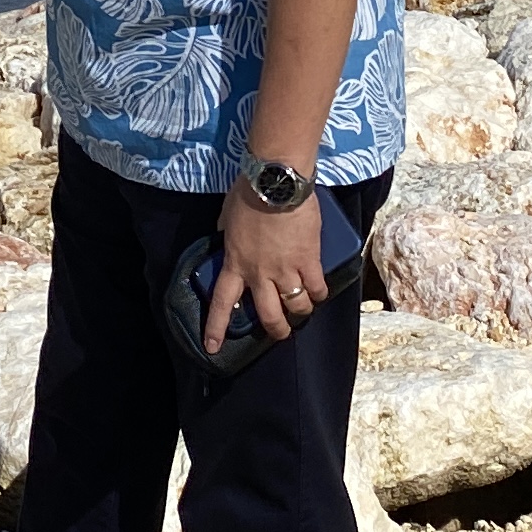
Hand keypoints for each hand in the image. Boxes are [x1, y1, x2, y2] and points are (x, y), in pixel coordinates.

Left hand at [207, 178, 324, 355]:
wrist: (277, 184)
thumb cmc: (248, 194)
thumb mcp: (227, 216)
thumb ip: (227, 233)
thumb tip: (227, 235)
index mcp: (235, 264)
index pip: (222, 303)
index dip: (216, 328)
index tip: (212, 347)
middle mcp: (259, 275)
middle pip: (268, 316)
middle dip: (276, 329)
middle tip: (280, 331)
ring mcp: (286, 271)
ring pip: (296, 307)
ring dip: (300, 312)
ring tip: (303, 308)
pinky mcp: (309, 261)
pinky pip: (317, 289)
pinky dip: (319, 293)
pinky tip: (319, 291)